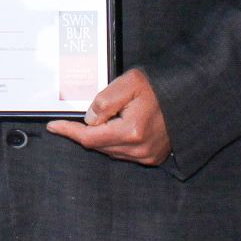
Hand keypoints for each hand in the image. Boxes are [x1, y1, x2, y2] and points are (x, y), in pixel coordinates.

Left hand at [47, 68, 169, 165]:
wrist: (187, 96)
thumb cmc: (159, 87)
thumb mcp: (129, 83)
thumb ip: (105, 101)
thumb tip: (89, 120)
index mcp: (131, 131)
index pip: (89, 137)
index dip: (69, 131)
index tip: (54, 126)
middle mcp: (139, 149)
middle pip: (98, 145)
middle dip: (87, 131)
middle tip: (86, 114)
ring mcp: (146, 156)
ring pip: (110, 150)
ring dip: (102, 136)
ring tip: (110, 116)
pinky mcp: (152, 158)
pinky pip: (123, 153)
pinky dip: (115, 142)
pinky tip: (119, 126)